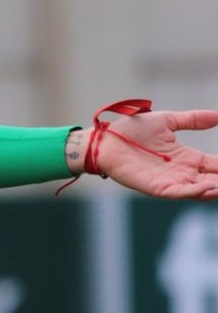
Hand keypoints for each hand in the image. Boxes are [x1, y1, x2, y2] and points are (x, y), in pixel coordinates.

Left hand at [95, 108, 217, 198]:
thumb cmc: (132, 130)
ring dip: (216, 189)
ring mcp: (170, 181)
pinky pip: (179, 192)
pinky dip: (195, 191)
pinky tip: (210, 187)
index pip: (217, 166)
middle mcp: (182, 173)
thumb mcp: (168, 121)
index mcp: (188, 158)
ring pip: (200, 190)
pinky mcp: (155, 187)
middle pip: (213, 181)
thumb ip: (193, 120)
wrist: (105, 139)